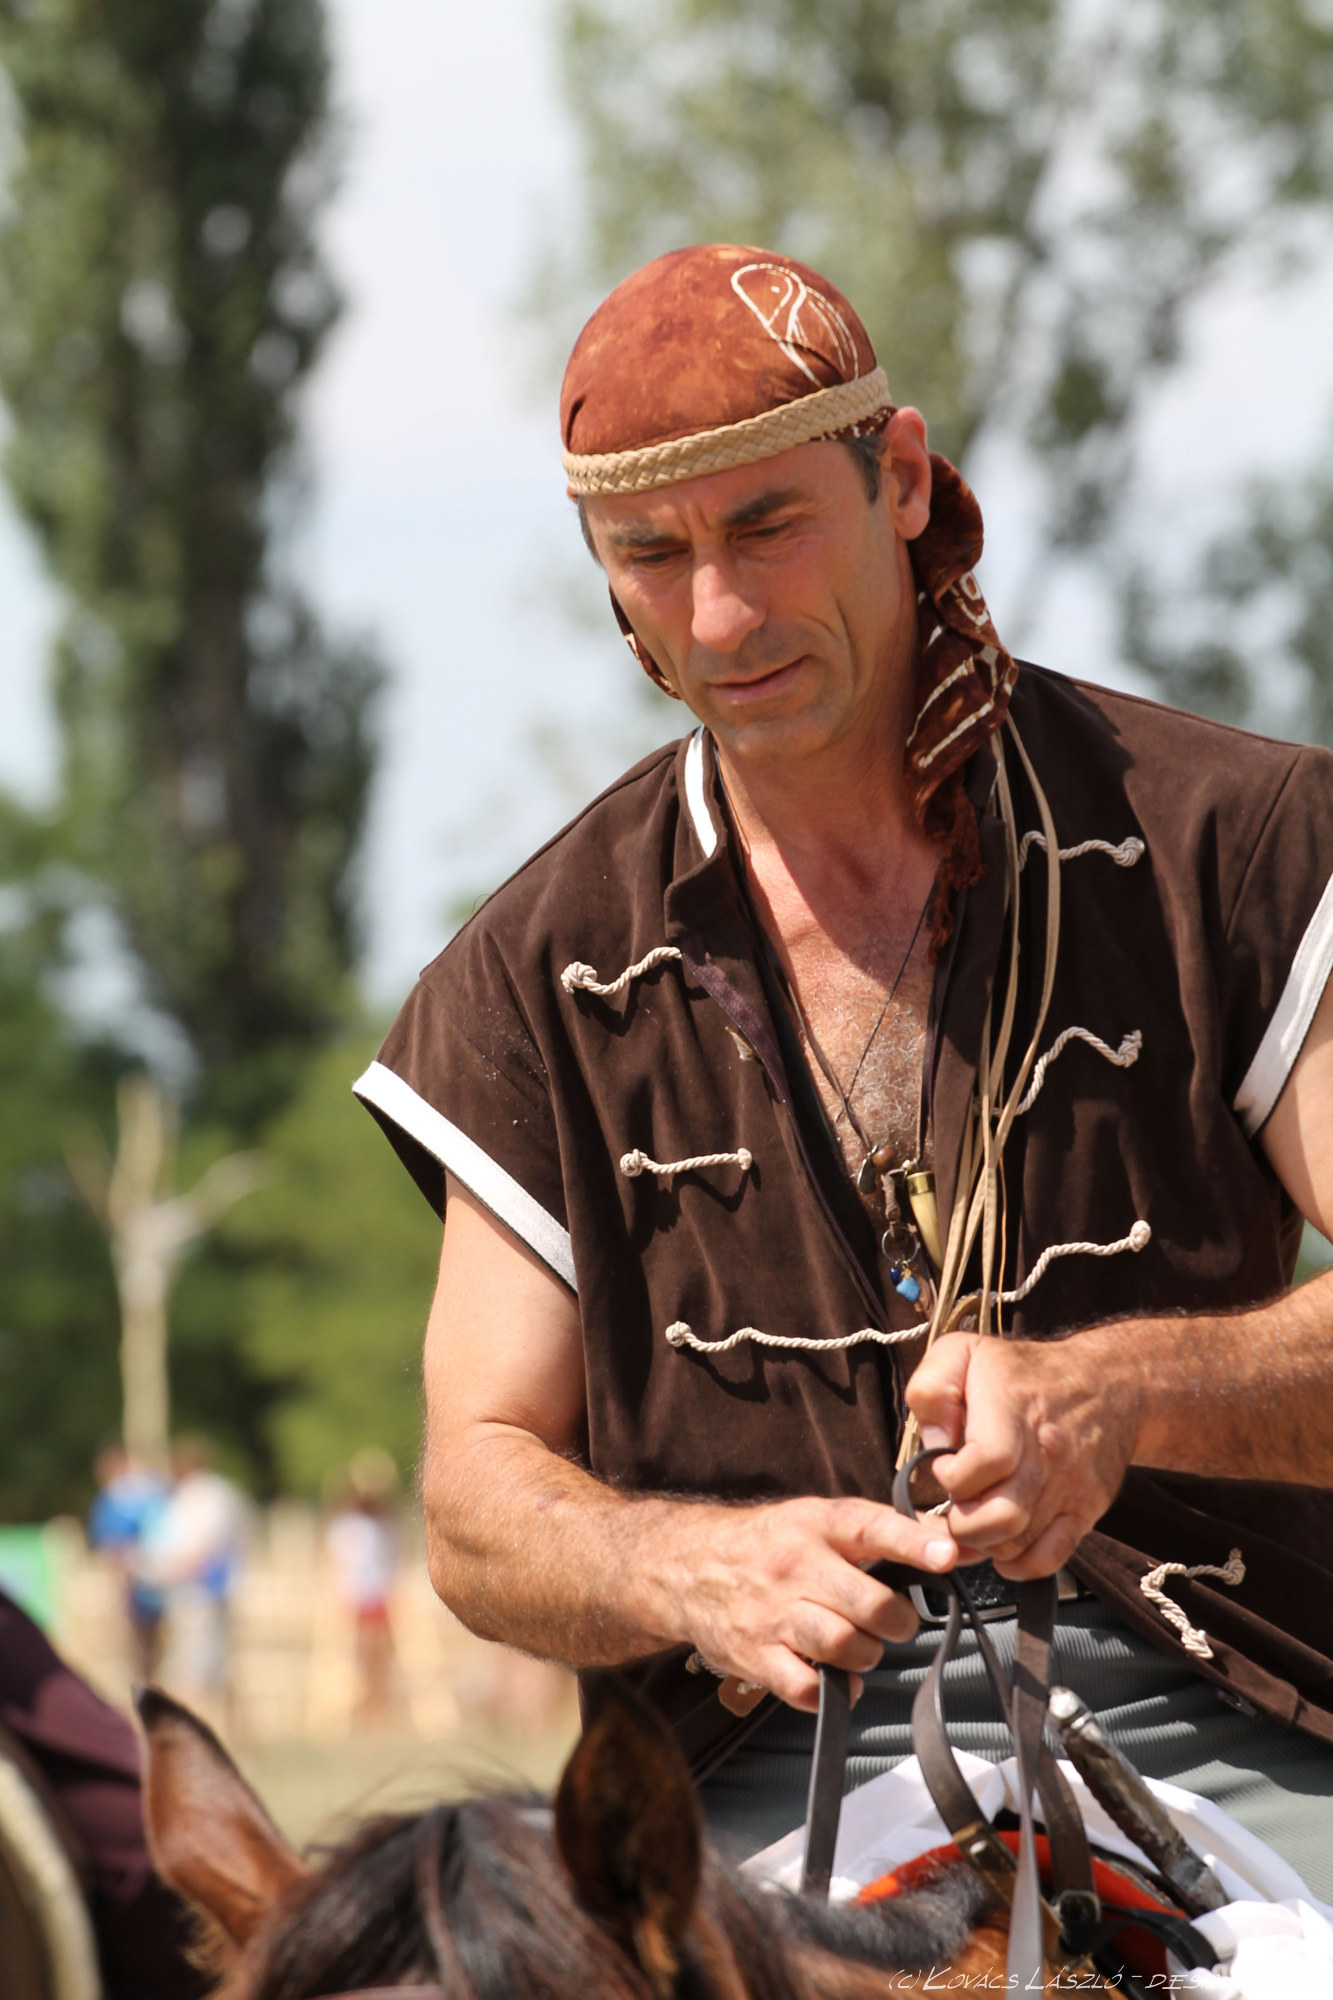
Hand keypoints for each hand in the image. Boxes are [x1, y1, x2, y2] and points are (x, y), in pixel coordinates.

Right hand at [663, 1495, 960, 1711]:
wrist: (687, 1566)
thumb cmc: (770, 1544)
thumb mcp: (816, 1520)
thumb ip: (879, 1533)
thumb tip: (955, 1548)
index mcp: (816, 1525)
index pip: (870, 1528)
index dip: (913, 1542)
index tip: (947, 1554)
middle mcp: (795, 1566)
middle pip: (868, 1604)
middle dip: (897, 1621)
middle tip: (895, 1621)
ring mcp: (773, 1614)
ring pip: (843, 1647)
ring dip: (867, 1655)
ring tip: (862, 1646)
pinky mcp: (754, 1655)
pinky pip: (806, 1688)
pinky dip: (830, 1692)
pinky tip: (833, 1678)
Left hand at [904, 1330, 1142, 1579]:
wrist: (1107, 1384)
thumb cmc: (1022, 1373)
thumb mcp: (964, 1354)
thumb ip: (932, 1390)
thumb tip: (935, 1444)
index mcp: (1013, 1409)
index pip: (984, 1463)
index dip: (953, 1477)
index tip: (945, 1467)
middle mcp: (1046, 1451)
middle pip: (1000, 1516)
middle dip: (962, 1521)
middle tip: (957, 1503)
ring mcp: (1070, 1485)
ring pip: (1018, 1544)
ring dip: (985, 1542)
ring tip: (976, 1518)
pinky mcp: (1085, 1509)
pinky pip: (1050, 1559)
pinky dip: (1019, 1564)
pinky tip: (1002, 1545)